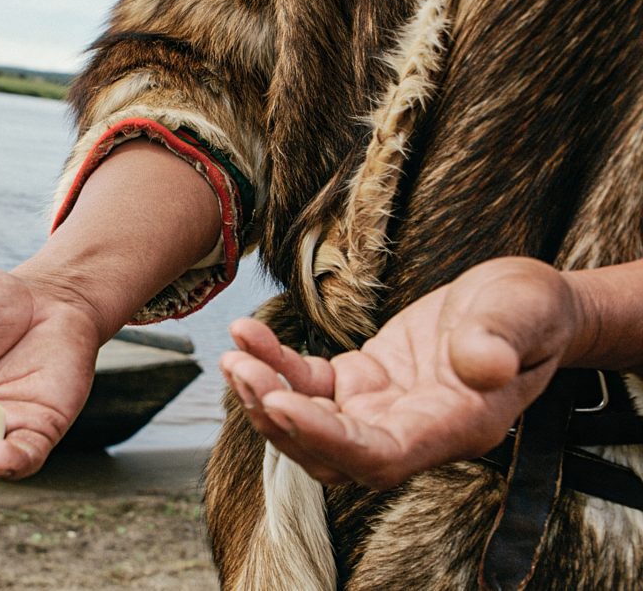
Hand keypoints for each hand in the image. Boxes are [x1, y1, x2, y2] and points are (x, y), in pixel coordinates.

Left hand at [220, 257, 581, 488]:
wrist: (519, 305)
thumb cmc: (529, 310)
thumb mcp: (526, 311)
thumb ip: (503, 338)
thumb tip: (484, 363)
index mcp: (454, 427)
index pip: (379, 456)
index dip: (325, 438)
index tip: (280, 403)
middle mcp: (410, 431)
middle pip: (330, 453)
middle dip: (278, 418)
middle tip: (242, 369)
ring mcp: (379, 410)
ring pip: (308, 425)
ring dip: (264, 395)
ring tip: (234, 353)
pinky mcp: (359, 383)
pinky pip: (308, 382)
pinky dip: (274, 361)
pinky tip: (248, 332)